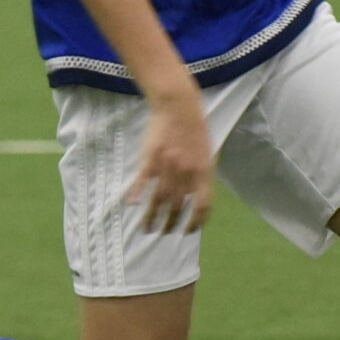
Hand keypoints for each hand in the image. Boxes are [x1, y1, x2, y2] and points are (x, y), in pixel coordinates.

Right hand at [129, 90, 213, 232]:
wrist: (179, 107)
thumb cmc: (195, 130)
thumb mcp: (208, 154)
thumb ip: (202, 177)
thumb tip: (197, 198)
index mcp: (203, 173)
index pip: (202, 206)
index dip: (196, 222)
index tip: (188, 231)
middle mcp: (186, 174)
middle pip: (178, 207)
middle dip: (171, 224)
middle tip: (164, 233)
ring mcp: (167, 167)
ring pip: (159, 199)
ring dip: (152, 217)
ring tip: (147, 229)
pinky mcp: (151, 159)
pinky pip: (142, 182)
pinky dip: (136, 195)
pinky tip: (131, 205)